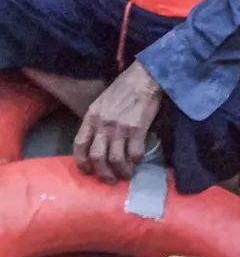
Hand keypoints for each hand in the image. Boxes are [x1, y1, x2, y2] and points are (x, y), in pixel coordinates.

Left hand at [73, 60, 162, 183]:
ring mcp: (120, 127)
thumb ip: (97, 121)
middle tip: (109, 179)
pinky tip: (139, 161)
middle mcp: (103, 124)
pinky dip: (137, 161)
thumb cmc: (123, 89)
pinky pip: (135, 153)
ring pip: (116, 159)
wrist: (143, 78)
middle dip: (102, 173)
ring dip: (122, 171)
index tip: (87, 171)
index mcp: (91, 117)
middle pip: (97, 157)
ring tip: (126, 175)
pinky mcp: (137, 129)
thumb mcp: (101, 103)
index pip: (79, 144)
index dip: (81, 162)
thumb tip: (98, 142)